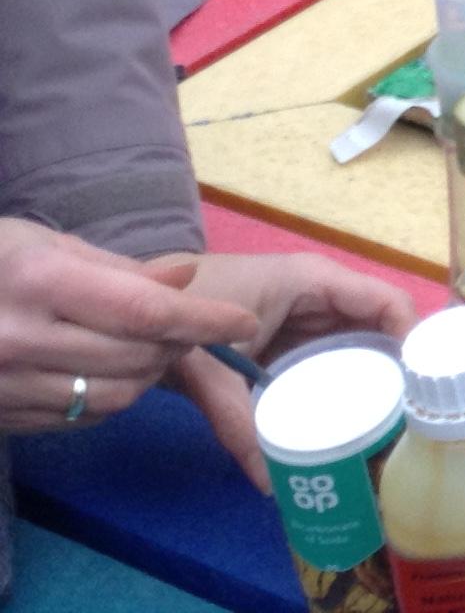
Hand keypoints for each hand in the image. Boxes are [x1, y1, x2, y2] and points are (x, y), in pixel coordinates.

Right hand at [0, 220, 254, 439]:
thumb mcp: (44, 242)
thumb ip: (118, 269)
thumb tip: (186, 282)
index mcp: (37, 280)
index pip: (143, 310)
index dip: (203, 319)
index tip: (244, 322)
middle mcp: (18, 338)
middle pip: (135, 356)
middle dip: (180, 344)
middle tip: (194, 325)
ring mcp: (4, 385)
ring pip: (113, 396)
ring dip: (150, 374)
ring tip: (151, 346)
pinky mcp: (0, 416)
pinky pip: (78, 418)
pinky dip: (110, 396)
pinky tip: (108, 368)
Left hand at [164, 252, 418, 490]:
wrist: (130, 311)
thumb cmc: (180, 313)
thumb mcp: (207, 368)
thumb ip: (236, 421)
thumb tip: (269, 483)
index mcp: (314, 281)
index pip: (387, 302)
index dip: (413, 341)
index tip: (426, 391)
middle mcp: (320, 297)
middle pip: (380, 329)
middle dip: (398, 371)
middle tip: (412, 422)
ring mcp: (306, 319)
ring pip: (358, 347)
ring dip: (373, 383)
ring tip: (391, 429)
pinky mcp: (289, 342)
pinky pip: (330, 362)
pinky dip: (342, 388)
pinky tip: (350, 423)